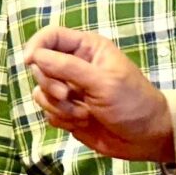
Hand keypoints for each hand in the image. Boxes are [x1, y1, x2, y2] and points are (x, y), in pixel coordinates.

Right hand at [21, 25, 174, 162]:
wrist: (145, 138)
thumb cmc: (132, 103)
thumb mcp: (102, 82)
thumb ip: (68, 67)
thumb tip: (35, 55)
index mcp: (87, 49)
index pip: (51, 36)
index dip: (37, 46)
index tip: (29, 62)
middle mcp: (74, 65)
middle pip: (40, 65)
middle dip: (51, 84)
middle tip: (68, 94)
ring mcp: (69, 89)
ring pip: (42, 92)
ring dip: (59, 106)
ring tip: (84, 114)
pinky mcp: (67, 111)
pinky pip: (47, 111)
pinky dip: (62, 119)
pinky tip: (83, 122)